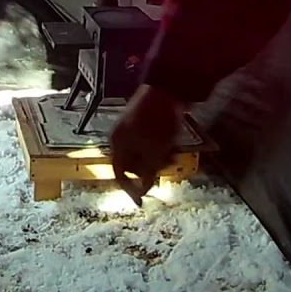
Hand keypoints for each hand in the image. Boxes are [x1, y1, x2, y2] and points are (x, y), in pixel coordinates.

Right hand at [110, 85, 187, 204]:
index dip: (129, 189)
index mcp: (118, 144)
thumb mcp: (154, 152)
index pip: (119, 174)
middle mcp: (121, 137)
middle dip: (149, 169)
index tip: (141, 202)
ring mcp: (132, 128)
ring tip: (173, 154)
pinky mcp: (144, 121)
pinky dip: (159, 147)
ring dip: (157, 158)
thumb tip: (143, 190)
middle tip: (166, 166)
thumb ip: (148, 173)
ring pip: (143, 153)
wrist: (166, 89)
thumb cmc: (157, 123)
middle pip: (133, 164)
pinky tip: (172, 143)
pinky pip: (149, 141)